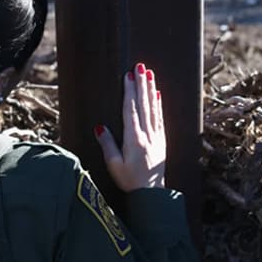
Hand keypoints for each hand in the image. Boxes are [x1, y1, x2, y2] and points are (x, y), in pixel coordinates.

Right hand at [94, 63, 166, 191]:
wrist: (152, 194)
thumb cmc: (130, 181)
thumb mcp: (114, 165)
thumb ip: (108, 145)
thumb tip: (100, 126)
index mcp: (134, 139)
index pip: (131, 110)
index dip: (129, 92)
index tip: (128, 76)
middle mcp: (147, 135)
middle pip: (143, 104)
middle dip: (141, 84)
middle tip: (140, 67)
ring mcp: (156, 136)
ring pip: (153, 108)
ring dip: (150, 89)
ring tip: (149, 74)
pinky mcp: (161, 140)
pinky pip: (159, 118)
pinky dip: (158, 104)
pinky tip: (157, 94)